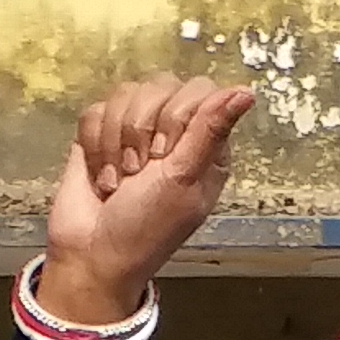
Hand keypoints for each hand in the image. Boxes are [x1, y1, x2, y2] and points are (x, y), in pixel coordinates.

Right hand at [40, 76, 255, 332]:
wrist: (92, 254)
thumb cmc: (146, 228)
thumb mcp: (183, 181)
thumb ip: (210, 130)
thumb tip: (247, 91)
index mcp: (206, 144)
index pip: (199, 90)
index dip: (177, 115)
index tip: (165, 156)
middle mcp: (173, 131)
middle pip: (159, 85)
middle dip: (141, 130)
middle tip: (141, 172)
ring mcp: (135, 129)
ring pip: (125, 94)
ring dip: (116, 141)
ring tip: (121, 180)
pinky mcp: (101, 133)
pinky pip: (95, 111)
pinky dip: (95, 146)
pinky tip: (102, 176)